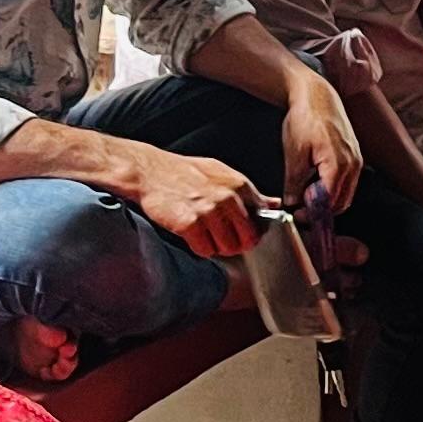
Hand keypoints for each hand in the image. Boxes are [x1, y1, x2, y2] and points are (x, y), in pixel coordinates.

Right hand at [126, 146, 260, 257]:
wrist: (148, 171)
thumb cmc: (183, 172)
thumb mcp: (221, 174)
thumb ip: (249, 192)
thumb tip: (274, 203)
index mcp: (239, 185)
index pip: (261, 220)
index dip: (251, 230)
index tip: (241, 230)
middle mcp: (227, 198)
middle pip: (247, 239)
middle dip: (236, 243)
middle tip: (220, 236)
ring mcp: (209, 211)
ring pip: (227, 247)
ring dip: (216, 246)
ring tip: (202, 231)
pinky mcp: (189, 224)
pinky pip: (205, 250)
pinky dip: (198, 247)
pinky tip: (190, 234)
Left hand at [280, 81, 362, 214]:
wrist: (317, 95)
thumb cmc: (306, 118)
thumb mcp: (294, 152)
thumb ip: (294, 181)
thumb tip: (292, 202)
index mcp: (338, 164)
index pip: (329, 202)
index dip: (313, 212)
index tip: (298, 214)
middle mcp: (353, 165)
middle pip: (341, 202)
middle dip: (321, 210)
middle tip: (300, 209)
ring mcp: (356, 160)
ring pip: (345, 194)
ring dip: (327, 200)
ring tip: (305, 196)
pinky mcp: (354, 156)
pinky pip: (347, 181)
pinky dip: (333, 188)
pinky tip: (315, 183)